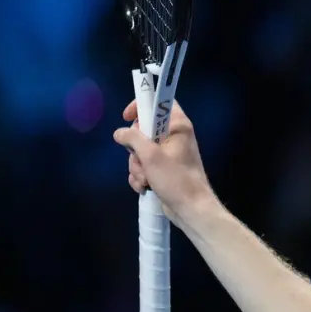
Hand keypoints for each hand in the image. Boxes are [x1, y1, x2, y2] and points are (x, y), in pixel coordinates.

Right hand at [113, 100, 214, 229]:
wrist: (191, 208)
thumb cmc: (176, 179)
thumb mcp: (151, 156)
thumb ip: (133, 139)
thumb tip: (120, 132)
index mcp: (178, 126)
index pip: (159, 103)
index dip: (141, 106)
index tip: (127, 117)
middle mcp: (174, 137)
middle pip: (143, 131)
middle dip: (135, 150)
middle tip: (142, 160)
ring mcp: (168, 154)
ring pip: (140, 151)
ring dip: (137, 167)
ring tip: (146, 179)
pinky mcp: (163, 169)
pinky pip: (144, 166)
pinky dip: (141, 176)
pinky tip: (144, 186)